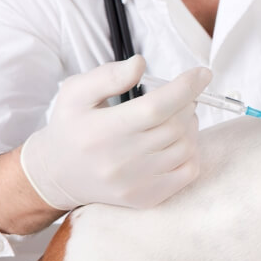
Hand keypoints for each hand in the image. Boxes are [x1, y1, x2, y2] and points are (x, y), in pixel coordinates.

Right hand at [20, 55, 210, 209]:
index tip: (202, 74)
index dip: (185, 88)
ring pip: (185, 147)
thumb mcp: (76, 92)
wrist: (58, 174)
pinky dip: (192, 151)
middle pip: (175, 126)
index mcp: (102, 130)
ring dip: (190, 126)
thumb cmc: (72, 127)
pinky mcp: (147, 197)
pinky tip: (177, 141)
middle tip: (180, 97)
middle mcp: (119, 161)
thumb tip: (140, 63)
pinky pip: (188, 172)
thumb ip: (108, 76)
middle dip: (187, 104)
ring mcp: (136, 183)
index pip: (156, 107)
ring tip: (176, 117)